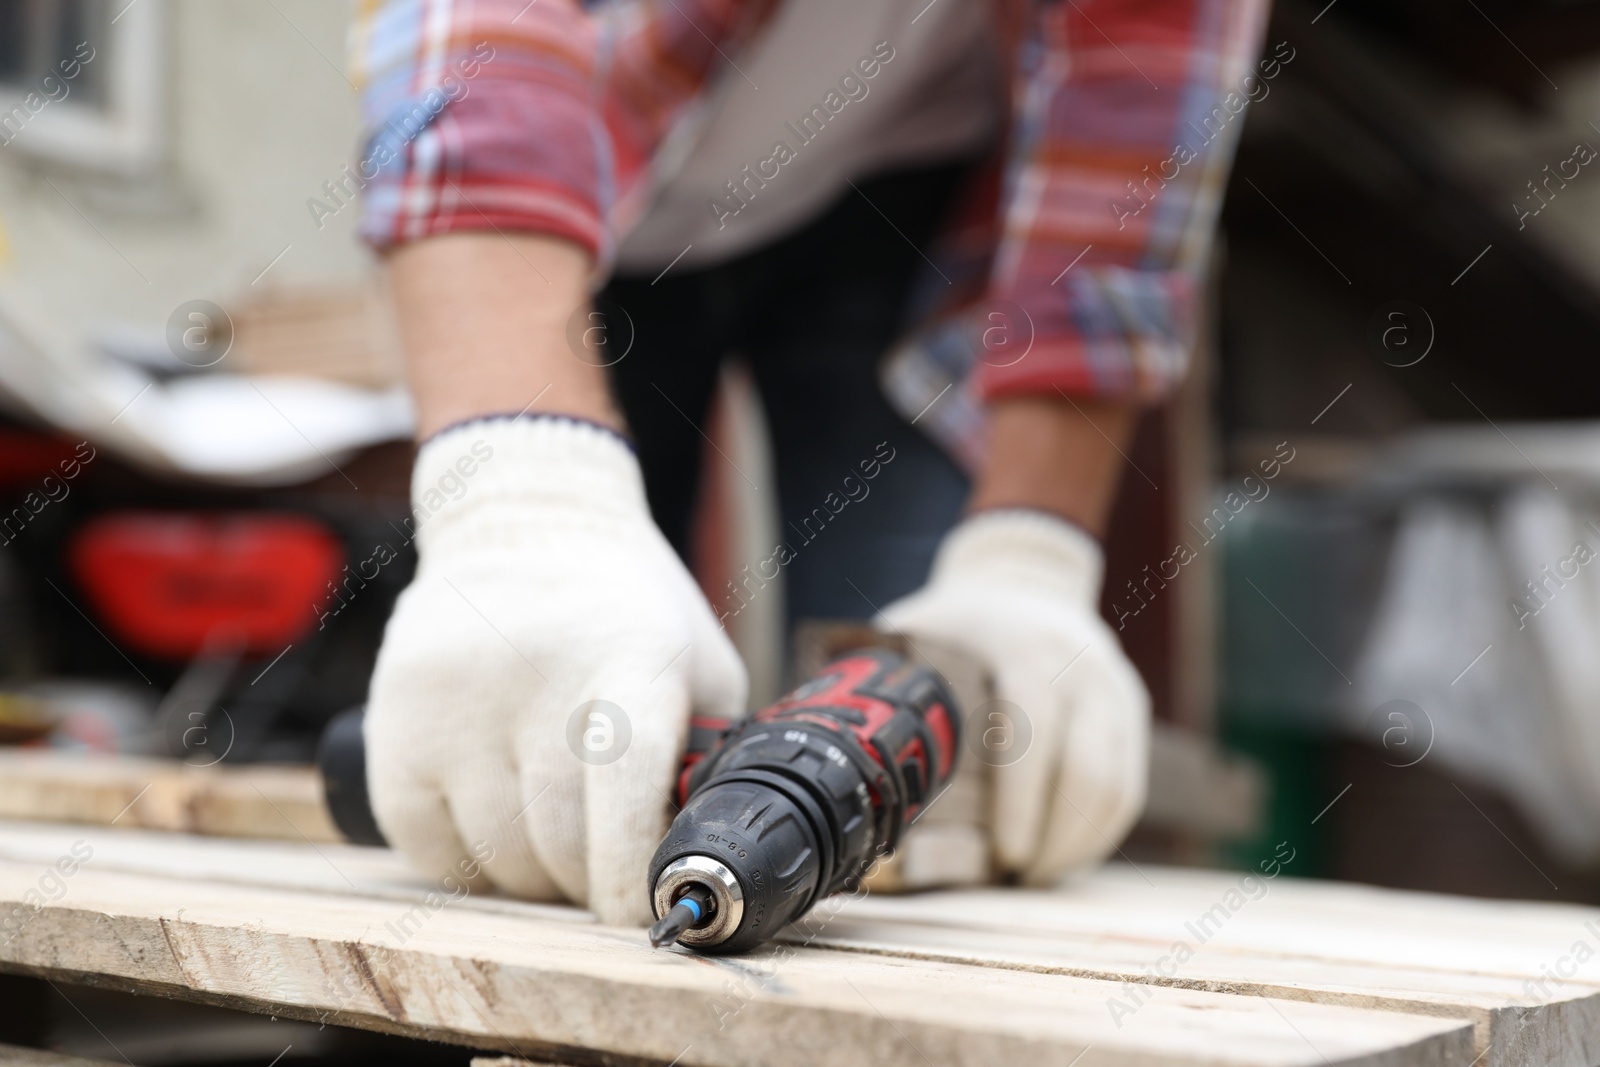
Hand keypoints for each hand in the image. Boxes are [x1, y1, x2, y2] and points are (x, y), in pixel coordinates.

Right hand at [366, 417, 746, 924]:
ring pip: (496, 855)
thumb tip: (701, 860)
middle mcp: (536, 673)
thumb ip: (706, 753)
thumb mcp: (695, 660)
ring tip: (554, 840)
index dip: (632, 872)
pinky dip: (471, 863)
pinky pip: (430, 848)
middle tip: (604, 868)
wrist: (525, 519)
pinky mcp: (396, 721)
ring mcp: (456, 699)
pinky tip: (497, 824)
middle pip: (558, 842)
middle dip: (589, 881)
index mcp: (628, 655)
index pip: (624, 790)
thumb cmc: (626, 609)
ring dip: (533, 877)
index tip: (642, 915)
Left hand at [880, 510, 1148, 884]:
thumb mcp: (918, 633)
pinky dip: (1097, 833)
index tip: (1005, 854)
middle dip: (1053, 840)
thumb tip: (835, 755)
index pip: (1037, 733)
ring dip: (1076, 845)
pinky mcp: (1130, 716)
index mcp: (1030, 649)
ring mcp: (1116, 692)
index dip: (1024, 801)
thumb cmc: (958, 621)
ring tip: (1031, 876)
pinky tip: (1061, 856)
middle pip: (1088, 774)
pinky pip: (1126, 788)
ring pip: (1114, 790)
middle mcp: (1086, 669)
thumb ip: (889, 685)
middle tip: (1012, 877)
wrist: (1023, 577)